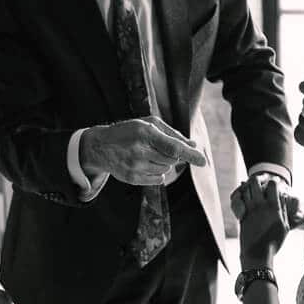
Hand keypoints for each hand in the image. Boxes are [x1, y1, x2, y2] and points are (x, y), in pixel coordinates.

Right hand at [80, 116, 206, 184]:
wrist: (100, 147)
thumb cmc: (128, 132)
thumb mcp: (148, 124)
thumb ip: (172, 134)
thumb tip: (193, 145)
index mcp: (145, 132)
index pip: (172, 146)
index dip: (189, 154)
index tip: (202, 161)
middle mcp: (139, 150)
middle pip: (172, 159)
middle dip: (172, 155)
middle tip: (159, 148)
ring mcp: (134, 166)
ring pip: (166, 170)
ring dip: (164, 163)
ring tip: (148, 155)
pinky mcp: (132, 178)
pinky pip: (158, 180)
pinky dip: (157, 173)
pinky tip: (144, 164)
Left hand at [235, 176, 291, 265]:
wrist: (257, 253)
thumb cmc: (274, 242)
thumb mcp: (285, 226)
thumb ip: (284, 209)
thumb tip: (283, 196)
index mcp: (274, 207)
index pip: (272, 184)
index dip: (273, 182)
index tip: (273, 185)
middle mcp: (260, 205)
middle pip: (255, 182)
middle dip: (257, 179)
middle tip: (260, 182)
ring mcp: (249, 209)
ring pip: (245, 188)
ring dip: (248, 186)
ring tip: (253, 189)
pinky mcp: (241, 213)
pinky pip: (240, 198)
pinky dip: (242, 194)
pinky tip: (246, 197)